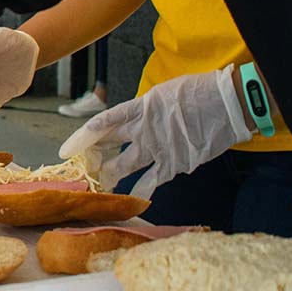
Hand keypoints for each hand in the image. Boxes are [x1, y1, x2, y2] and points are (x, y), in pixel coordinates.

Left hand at [59, 65, 251, 198]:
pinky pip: (153, 179)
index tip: (66, 149)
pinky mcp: (175, 162)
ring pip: (125, 165)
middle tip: (83, 166)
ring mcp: (157, 148)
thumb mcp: (163, 94)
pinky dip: (144, 189)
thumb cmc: (197, 92)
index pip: (102, 124)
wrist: (225, 103)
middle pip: (110, 146)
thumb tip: (137, 117)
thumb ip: (146, 109)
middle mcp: (142, 130)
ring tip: (99, 183)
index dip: (82, 137)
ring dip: (112, 174)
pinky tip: (134, 198)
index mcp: (138, 109)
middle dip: (94, 157)